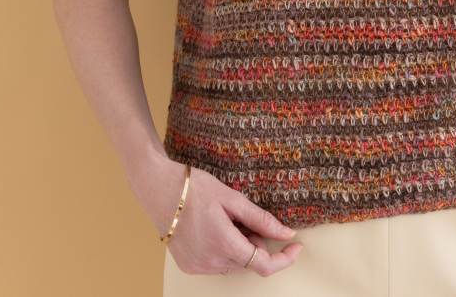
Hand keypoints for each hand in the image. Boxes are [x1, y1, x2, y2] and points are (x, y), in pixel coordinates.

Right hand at [130, 156, 303, 275]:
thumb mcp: (233, 199)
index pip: (264, 265)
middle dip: (257, 244)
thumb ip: (261, 220)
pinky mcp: (189, 266)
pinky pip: (217, 263)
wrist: (159, 190)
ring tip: (229, 220)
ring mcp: (199, 267)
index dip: (284, 259)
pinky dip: (225, 250)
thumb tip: (287, 234)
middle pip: (249, 262)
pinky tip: (217, 229)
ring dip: (241, 247)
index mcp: (225, 245)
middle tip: (249, 218)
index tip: (296, 246)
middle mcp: (211, 262)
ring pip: (234, 264)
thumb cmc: (197, 188)